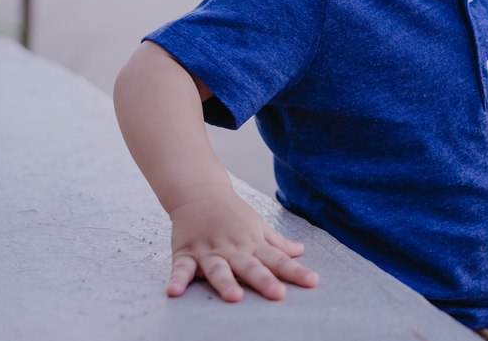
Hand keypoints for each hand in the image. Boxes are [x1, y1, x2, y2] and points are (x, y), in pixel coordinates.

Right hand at [166, 183, 318, 301]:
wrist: (200, 190)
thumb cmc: (232, 212)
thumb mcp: (257, 224)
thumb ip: (277, 242)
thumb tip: (300, 251)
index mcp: (252, 243)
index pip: (278, 259)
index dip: (295, 271)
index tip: (312, 281)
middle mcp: (233, 248)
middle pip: (251, 266)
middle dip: (264, 280)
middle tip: (278, 294)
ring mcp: (209, 250)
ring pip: (218, 269)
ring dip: (226, 282)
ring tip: (234, 296)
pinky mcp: (186, 252)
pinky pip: (181, 268)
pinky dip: (177, 279)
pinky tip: (174, 292)